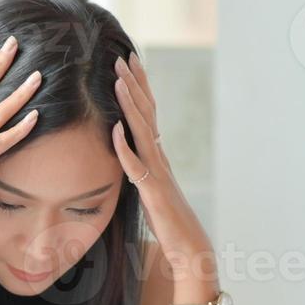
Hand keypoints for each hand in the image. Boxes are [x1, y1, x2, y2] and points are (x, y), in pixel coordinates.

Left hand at [111, 54, 216, 291]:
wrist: (189, 247)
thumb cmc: (167, 221)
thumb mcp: (148, 188)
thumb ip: (139, 168)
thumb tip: (124, 150)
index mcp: (158, 156)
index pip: (147, 114)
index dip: (138, 88)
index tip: (127, 63)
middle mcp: (160, 158)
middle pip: (147, 114)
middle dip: (134, 84)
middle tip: (121, 57)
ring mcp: (158, 173)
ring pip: (143, 132)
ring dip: (130, 106)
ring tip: (117, 81)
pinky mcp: (154, 192)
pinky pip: (137, 167)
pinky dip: (126, 148)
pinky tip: (115, 132)